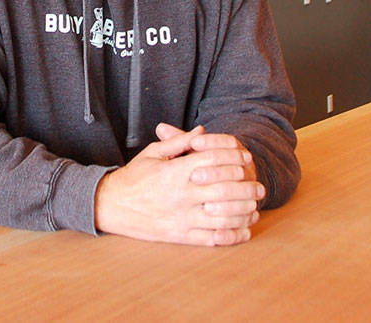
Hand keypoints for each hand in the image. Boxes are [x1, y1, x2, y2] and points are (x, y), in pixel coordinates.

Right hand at [94, 123, 264, 245]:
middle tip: (260, 188)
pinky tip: (243, 231)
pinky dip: (231, 236)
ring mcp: (181, 217)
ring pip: (221, 216)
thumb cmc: (133, 177)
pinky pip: (210, 238)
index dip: (233, 158)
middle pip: (223, 189)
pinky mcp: (179, 236)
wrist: (110, 205)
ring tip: (255, 209)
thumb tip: (202, 131)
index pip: (212, 161)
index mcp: (174, 172)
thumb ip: (179, 142)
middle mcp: (180, 195)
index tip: (247, 159)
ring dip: (243, 213)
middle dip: (246, 188)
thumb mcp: (153, 153)